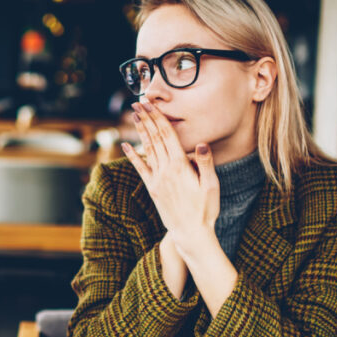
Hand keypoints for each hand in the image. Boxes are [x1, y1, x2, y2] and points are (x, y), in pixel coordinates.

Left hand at [121, 98, 219, 257]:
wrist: (191, 233)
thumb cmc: (205, 209)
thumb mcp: (211, 186)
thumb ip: (205, 163)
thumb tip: (200, 143)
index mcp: (180, 167)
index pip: (167, 136)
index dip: (158, 118)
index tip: (151, 104)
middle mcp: (165, 171)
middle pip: (154, 139)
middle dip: (146, 119)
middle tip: (138, 103)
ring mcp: (156, 180)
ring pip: (147, 150)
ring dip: (140, 131)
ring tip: (134, 116)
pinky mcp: (152, 189)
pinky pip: (140, 169)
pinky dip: (132, 156)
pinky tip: (125, 145)